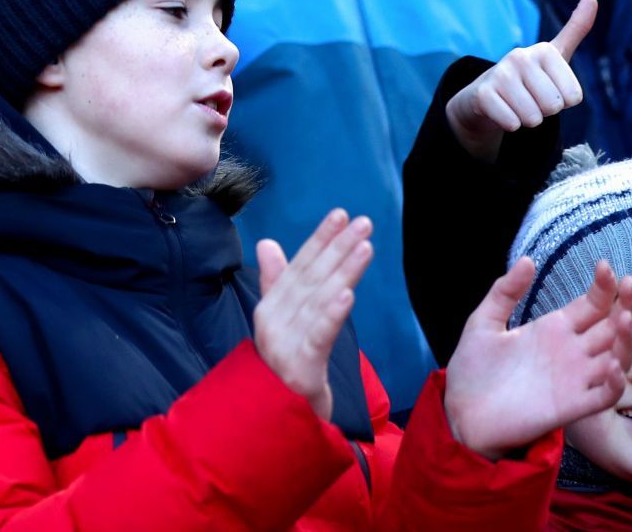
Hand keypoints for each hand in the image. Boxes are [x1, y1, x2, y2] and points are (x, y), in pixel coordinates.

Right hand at [253, 210, 373, 419]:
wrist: (280, 417)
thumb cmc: (286, 368)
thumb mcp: (283, 324)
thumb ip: (276, 283)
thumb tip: (266, 243)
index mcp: (273, 306)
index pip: (300, 266)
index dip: (320, 239)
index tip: (341, 214)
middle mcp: (275, 318)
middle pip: (312, 277)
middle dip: (338, 247)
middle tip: (363, 222)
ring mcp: (285, 341)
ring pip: (319, 300)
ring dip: (342, 271)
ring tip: (365, 247)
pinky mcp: (299, 364)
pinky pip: (318, 335)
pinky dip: (332, 313)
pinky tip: (348, 294)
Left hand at [444, 258, 631, 457]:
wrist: (461, 411)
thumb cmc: (474, 369)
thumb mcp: (483, 323)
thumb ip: (504, 292)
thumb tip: (528, 259)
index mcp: (553, 329)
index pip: (591, 305)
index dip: (603, 287)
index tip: (605, 265)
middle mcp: (571, 352)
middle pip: (611, 327)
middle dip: (624, 305)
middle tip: (629, 284)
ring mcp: (575, 379)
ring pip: (617, 358)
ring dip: (625, 340)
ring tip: (624, 317)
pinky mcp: (572, 406)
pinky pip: (604, 396)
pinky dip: (614, 382)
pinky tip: (611, 364)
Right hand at [445, 0, 593, 162]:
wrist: (484, 94)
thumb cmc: (528, 77)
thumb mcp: (554, 55)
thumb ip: (575, 29)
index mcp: (543, 50)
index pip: (573, 97)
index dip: (563, 101)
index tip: (548, 89)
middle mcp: (520, 57)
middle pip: (553, 106)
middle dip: (544, 111)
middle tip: (530, 99)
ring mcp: (499, 74)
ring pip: (532, 117)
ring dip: (526, 119)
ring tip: (515, 104)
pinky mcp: (482, 94)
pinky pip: (511, 123)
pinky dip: (509, 124)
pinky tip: (501, 112)